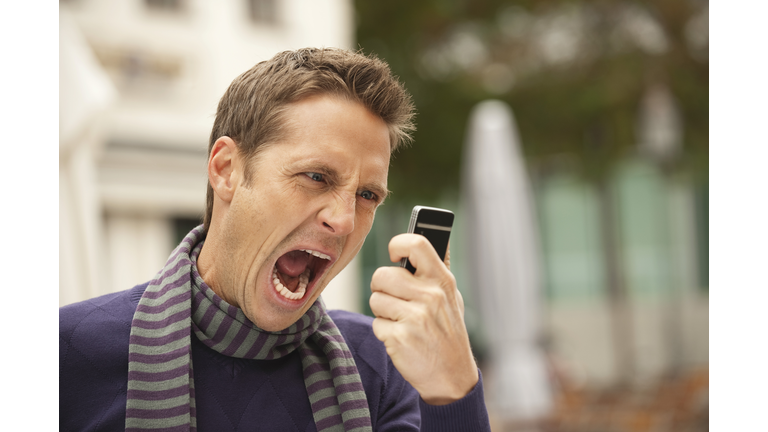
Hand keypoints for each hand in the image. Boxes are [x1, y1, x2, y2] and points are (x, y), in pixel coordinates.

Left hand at [369, 234, 478, 404]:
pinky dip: (384, 332)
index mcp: (442, 280)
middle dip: (381, 288)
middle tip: (394, 299)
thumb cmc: (448, 332)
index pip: (415, 244)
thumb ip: (439, 270)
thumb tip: (436, 235)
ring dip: (382, 311)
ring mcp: (415, 317)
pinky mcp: (400, 338)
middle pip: (382, 275)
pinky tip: (401, 338)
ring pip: (375, 299)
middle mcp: (430, 296)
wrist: (452, 376)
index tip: (394, 255)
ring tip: (401, 321)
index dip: (397, 244)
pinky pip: (376, 323)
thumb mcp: (452, 298)